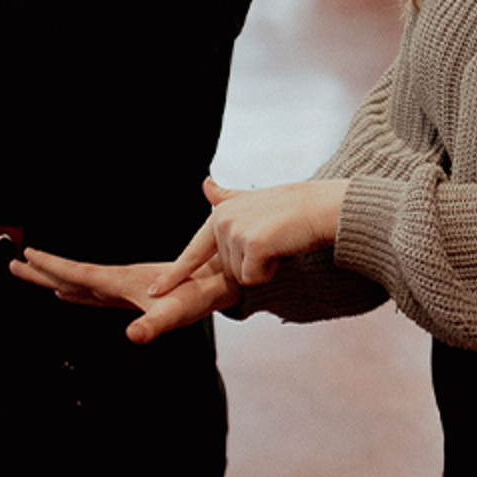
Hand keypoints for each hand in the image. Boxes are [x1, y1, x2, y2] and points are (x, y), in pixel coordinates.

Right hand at [9, 249, 238, 343]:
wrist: (217, 281)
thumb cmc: (197, 297)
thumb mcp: (173, 314)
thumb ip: (153, 326)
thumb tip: (134, 336)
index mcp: (120, 282)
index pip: (77, 273)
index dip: (51, 267)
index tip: (26, 257)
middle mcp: (118, 281)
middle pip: (71, 275)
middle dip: (41, 271)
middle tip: (13, 263)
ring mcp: (123, 286)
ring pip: (80, 281)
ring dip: (54, 278)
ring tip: (33, 275)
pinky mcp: (131, 292)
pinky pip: (93, 289)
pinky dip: (74, 288)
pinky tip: (71, 292)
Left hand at [151, 177, 348, 294]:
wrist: (322, 208)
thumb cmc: (292, 208)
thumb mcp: (253, 200)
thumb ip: (227, 198)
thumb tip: (205, 184)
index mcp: (219, 215)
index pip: (192, 251)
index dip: (174, 275)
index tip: (154, 292)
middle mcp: (222, 222)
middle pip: (228, 271)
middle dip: (252, 265)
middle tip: (272, 242)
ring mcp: (235, 233)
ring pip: (241, 278)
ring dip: (262, 268)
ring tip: (278, 243)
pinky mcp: (251, 246)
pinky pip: (254, 279)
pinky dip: (270, 272)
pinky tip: (282, 250)